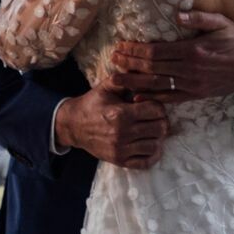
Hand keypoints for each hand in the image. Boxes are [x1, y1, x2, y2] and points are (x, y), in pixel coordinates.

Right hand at [54, 86, 170, 169]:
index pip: (156, 111)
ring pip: (155, 145)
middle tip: (155, 118)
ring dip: (157, 137)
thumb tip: (145, 70)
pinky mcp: (119, 160)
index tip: (151, 105)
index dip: (158, 106)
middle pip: (160, 128)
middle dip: (161, 120)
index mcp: (121, 113)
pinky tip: (149, 144)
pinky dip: (153, 154)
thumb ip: (126, 78)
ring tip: (151, 130)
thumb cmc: (93, 103)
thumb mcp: (106, 87)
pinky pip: (146, 162)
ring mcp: (121, 149)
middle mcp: (122, 133)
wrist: (73, 125)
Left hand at [105, 13, 233, 102]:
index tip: (121, 46)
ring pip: (157, 85)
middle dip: (129, 64)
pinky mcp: (196, 95)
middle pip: (152, 68)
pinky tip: (137, 97)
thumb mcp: (221, 23)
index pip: (156, 51)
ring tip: (116, 79)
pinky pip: (170, 99)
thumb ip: (198, 18)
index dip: (135, 50)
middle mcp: (190, 70)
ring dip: (134, 82)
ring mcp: (192, 85)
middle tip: (112, 60)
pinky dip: (152, 98)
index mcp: (193, 50)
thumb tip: (177, 14)